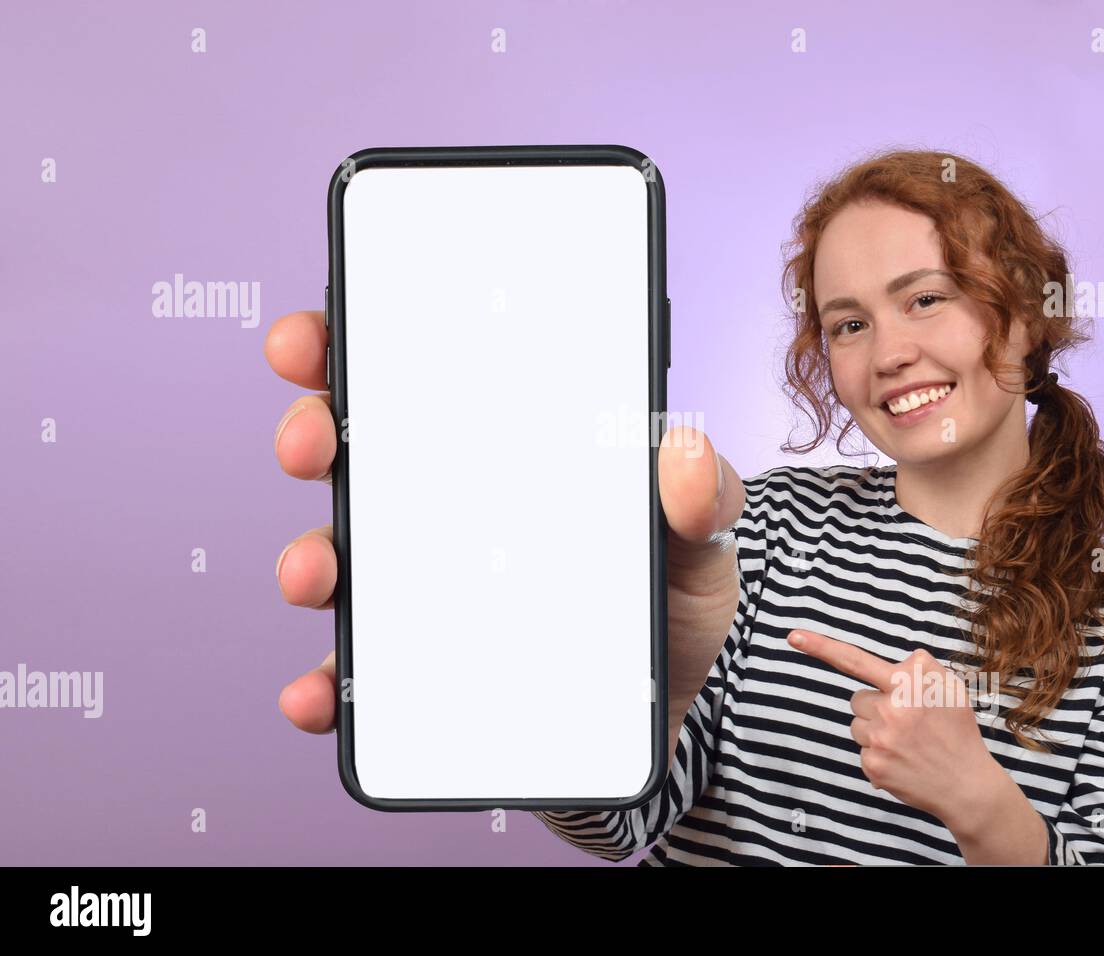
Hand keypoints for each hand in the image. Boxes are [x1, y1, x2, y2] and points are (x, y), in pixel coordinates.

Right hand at [265, 308, 748, 742]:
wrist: (670, 709)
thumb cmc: (672, 603)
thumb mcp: (700, 542)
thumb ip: (704, 499)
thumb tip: (686, 447)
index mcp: (505, 453)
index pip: (418, 379)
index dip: (353, 343)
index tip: (315, 338)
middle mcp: (445, 510)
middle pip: (353, 454)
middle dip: (311, 433)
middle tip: (315, 443)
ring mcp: (422, 590)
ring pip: (337, 557)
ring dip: (307, 558)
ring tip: (317, 572)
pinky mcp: (416, 672)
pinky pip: (352, 674)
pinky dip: (322, 684)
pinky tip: (319, 694)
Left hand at [786, 629, 997, 822]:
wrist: (966, 786)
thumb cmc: (956, 732)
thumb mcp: (950, 687)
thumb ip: (921, 668)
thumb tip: (897, 664)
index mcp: (907, 685)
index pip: (855, 661)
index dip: (821, 647)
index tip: (793, 636)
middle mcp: (889, 710)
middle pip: (858, 698)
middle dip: (877, 705)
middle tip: (907, 720)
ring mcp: (879, 740)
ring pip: (858, 725)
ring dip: (876, 730)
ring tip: (907, 742)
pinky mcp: (872, 766)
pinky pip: (864, 750)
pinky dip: (880, 755)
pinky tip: (904, 761)